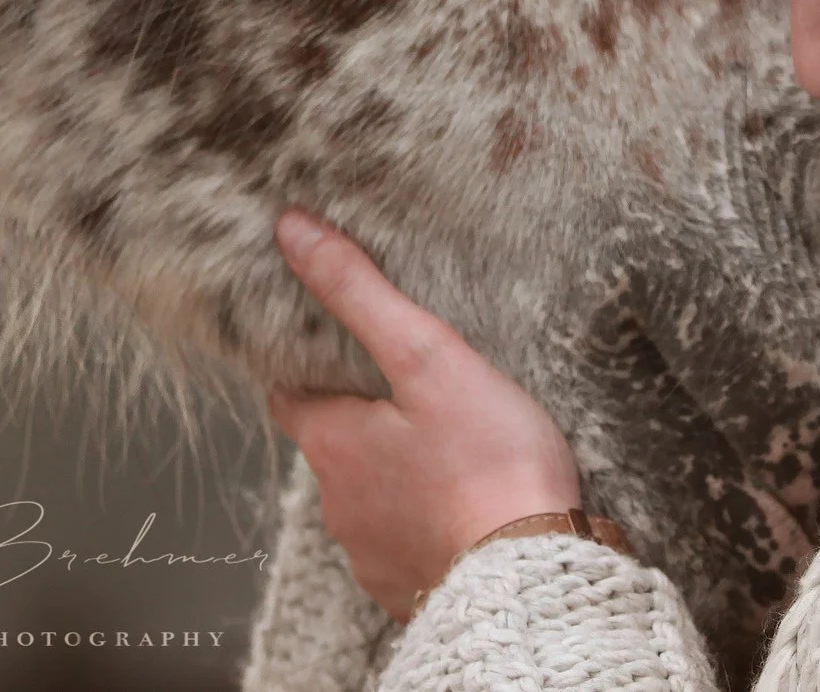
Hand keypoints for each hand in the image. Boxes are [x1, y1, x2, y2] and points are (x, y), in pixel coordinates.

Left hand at [267, 209, 582, 620]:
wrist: (530, 578)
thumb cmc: (487, 462)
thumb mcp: (429, 356)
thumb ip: (361, 293)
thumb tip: (292, 231)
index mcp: (331, 443)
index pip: (289, 393)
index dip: (311, 367)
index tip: (341, 348)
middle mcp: (336, 503)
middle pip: (333, 446)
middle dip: (364, 420)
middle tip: (415, 392)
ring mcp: (370, 553)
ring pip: (370, 498)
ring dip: (397, 476)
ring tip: (451, 449)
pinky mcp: (409, 588)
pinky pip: (405, 546)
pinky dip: (426, 524)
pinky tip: (465, 507)